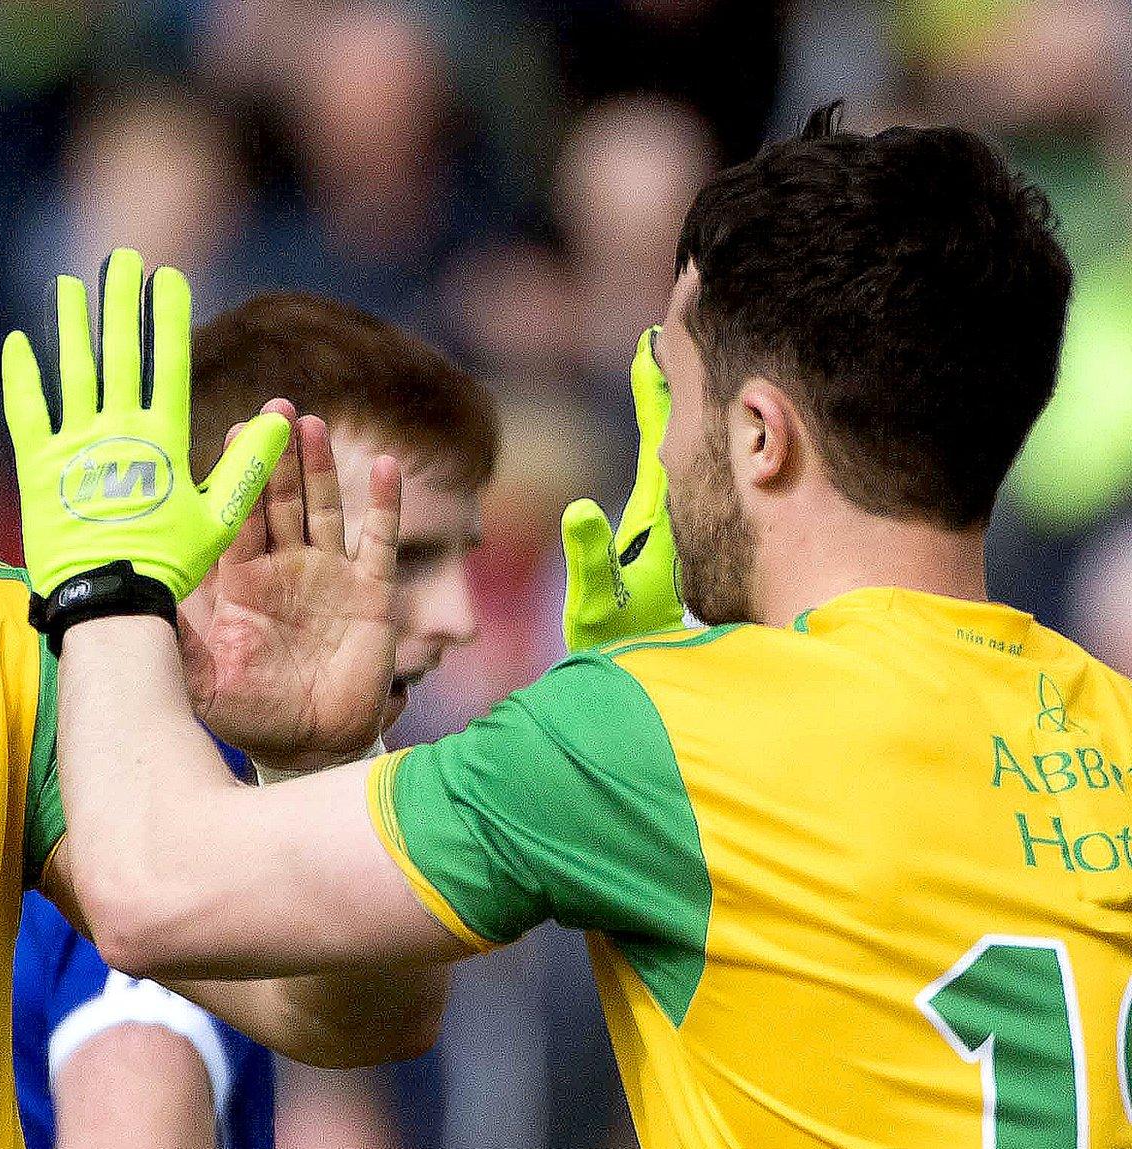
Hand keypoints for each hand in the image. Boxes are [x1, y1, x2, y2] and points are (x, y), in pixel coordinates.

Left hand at [1, 248, 290, 599]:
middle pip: (118, 354)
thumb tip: (279, 415)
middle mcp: (116, 432)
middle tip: (120, 259)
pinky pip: (25, 411)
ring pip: (71, 372)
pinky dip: (21, 375)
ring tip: (68, 284)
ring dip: (70, 325)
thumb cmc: (167, 566)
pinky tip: (16, 341)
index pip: (166, 363)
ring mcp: (73, 447)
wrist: (107, 603)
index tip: (167, 277)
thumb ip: (247, 466)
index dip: (167, 316)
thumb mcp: (218, 519)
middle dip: (120, 302)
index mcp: (161, 440)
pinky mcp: (36, 469)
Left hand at [181, 402, 402, 774]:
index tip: (232, 430)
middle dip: (277, 454)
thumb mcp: (201, 681)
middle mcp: (283, 568)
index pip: (236, 516)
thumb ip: (174, 643)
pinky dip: (385, 505)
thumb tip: (128, 607)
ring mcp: (328, 576)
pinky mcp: (369, 593)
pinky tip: (387, 467)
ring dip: (321, 467)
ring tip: (314, 425)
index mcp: (241, 581)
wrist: (309, 748)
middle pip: (279, 498)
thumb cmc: (249, 714)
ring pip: (324, 508)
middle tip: (275, 407)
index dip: (236, 475)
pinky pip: (378, 541)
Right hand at [560, 326, 683, 651]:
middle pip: (675, 437)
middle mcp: (672, 521)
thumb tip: (581, 507)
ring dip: (672, 414)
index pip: (659, 439)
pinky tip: (668, 439)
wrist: (656, 702)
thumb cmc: (621, 661)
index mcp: (659, 522)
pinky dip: (668, 449)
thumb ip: (587, 561)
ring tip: (669, 370)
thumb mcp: (595, 611)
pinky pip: (673, 484)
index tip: (653, 338)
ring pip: (680, 458)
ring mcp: (672, 534)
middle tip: (669, 332)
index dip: (654, 390)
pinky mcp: (669, 552)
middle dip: (670, 386)